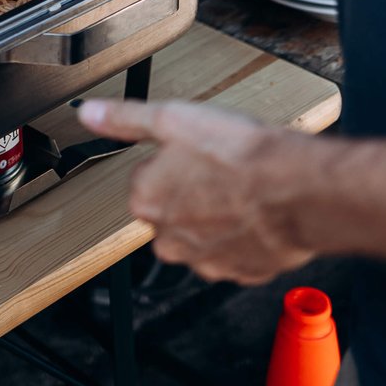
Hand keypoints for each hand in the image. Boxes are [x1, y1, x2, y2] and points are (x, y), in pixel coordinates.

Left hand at [77, 97, 319, 284]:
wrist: (296, 189)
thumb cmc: (239, 154)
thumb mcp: (171, 117)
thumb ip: (125, 119)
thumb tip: (89, 114)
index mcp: (147, 200)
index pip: (146, 179)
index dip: (173, 161)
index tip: (194, 153)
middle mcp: (169, 238)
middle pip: (172, 210)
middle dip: (192, 192)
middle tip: (220, 170)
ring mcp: (206, 260)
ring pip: (203, 233)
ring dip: (218, 216)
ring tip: (242, 189)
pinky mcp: (242, 271)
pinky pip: (236, 251)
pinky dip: (245, 235)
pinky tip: (259, 212)